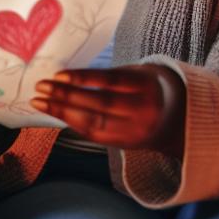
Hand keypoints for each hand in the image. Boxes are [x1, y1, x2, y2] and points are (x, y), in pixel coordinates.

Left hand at [31, 64, 186, 156]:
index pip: (110, 82)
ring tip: (39, 102)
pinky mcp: (126, 144)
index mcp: (147, 86)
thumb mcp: (138, 74)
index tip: (57, 75)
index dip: (83, 78)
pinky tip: (56, 113)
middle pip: (99, 104)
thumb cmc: (149, 88)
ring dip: (62, 112)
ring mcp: (135, 131)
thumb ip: (110, 76)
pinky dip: (72, 123)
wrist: (179, 119)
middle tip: (40, 87)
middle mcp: (143, 111)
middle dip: (66, 96)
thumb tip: (67, 77)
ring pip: (93, 122)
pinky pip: (94, 134)